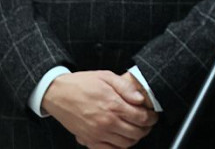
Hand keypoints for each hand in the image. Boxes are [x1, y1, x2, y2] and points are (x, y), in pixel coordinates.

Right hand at [41, 70, 157, 147]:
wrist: (57, 93)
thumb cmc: (81, 84)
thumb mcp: (107, 77)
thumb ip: (126, 88)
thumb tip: (141, 99)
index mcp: (113, 105)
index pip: (141, 118)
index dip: (152, 118)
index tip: (153, 116)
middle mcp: (106, 122)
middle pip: (136, 132)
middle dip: (146, 128)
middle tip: (148, 123)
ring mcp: (97, 133)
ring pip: (125, 143)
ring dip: (135, 138)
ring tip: (136, 130)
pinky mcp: (88, 140)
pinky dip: (119, 147)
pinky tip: (122, 139)